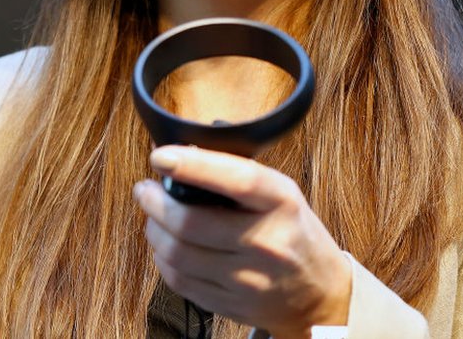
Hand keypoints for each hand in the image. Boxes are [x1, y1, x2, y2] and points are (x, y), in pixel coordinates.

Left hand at [133, 146, 350, 338]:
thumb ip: (236, 177)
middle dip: (154, 202)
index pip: (235, 179)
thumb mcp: (280, 194)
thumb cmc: (292, 232)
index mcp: (281, 203)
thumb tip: (183, 158)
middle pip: (190, 223)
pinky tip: (167, 245)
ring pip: (177, 254)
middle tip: (144, 190)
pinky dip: (163, 258)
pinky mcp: (230, 305)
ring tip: (154, 216)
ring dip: (154, 229)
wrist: (318, 294)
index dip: (192, 166)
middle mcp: (266, 243)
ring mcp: (247, 279)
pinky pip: (179, 280)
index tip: (161, 156)